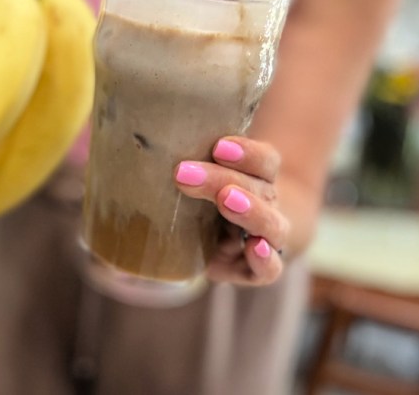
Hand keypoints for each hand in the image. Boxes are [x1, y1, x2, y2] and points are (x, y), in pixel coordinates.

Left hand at [174, 137, 287, 286]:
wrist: (223, 241)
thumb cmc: (203, 201)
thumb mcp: (195, 180)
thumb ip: (184, 170)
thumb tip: (145, 159)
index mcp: (260, 177)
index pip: (266, 160)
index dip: (247, 153)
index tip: (218, 146)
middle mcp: (269, 205)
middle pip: (261, 189)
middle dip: (224, 178)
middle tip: (185, 174)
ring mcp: (268, 239)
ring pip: (273, 225)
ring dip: (252, 211)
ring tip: (225, 200)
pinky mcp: (257, 271)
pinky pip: (272, 269)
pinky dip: (265, 259)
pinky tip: (254, 247)